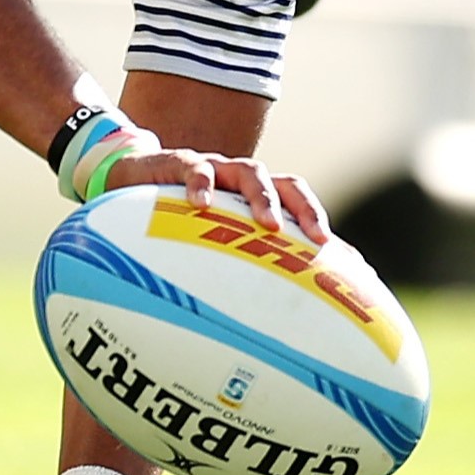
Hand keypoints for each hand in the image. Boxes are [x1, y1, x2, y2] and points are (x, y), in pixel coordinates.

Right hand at [97, 147, 337, 243]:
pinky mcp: (181, 162)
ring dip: (263, 197)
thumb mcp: (206, 240)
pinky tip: (201, 203)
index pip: (299, 207)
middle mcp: (242, 182)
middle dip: (305, 210)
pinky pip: (195, 168)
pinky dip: (201, 184)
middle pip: (287, 185)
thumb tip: (266, 312)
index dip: (321, 228)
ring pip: (250, 171)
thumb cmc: (174, 218)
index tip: (345, 261)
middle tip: (315, 239)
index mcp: (255, 199)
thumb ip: (232, 264)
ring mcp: (216, 168)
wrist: (129, 178)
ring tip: (268, 224)